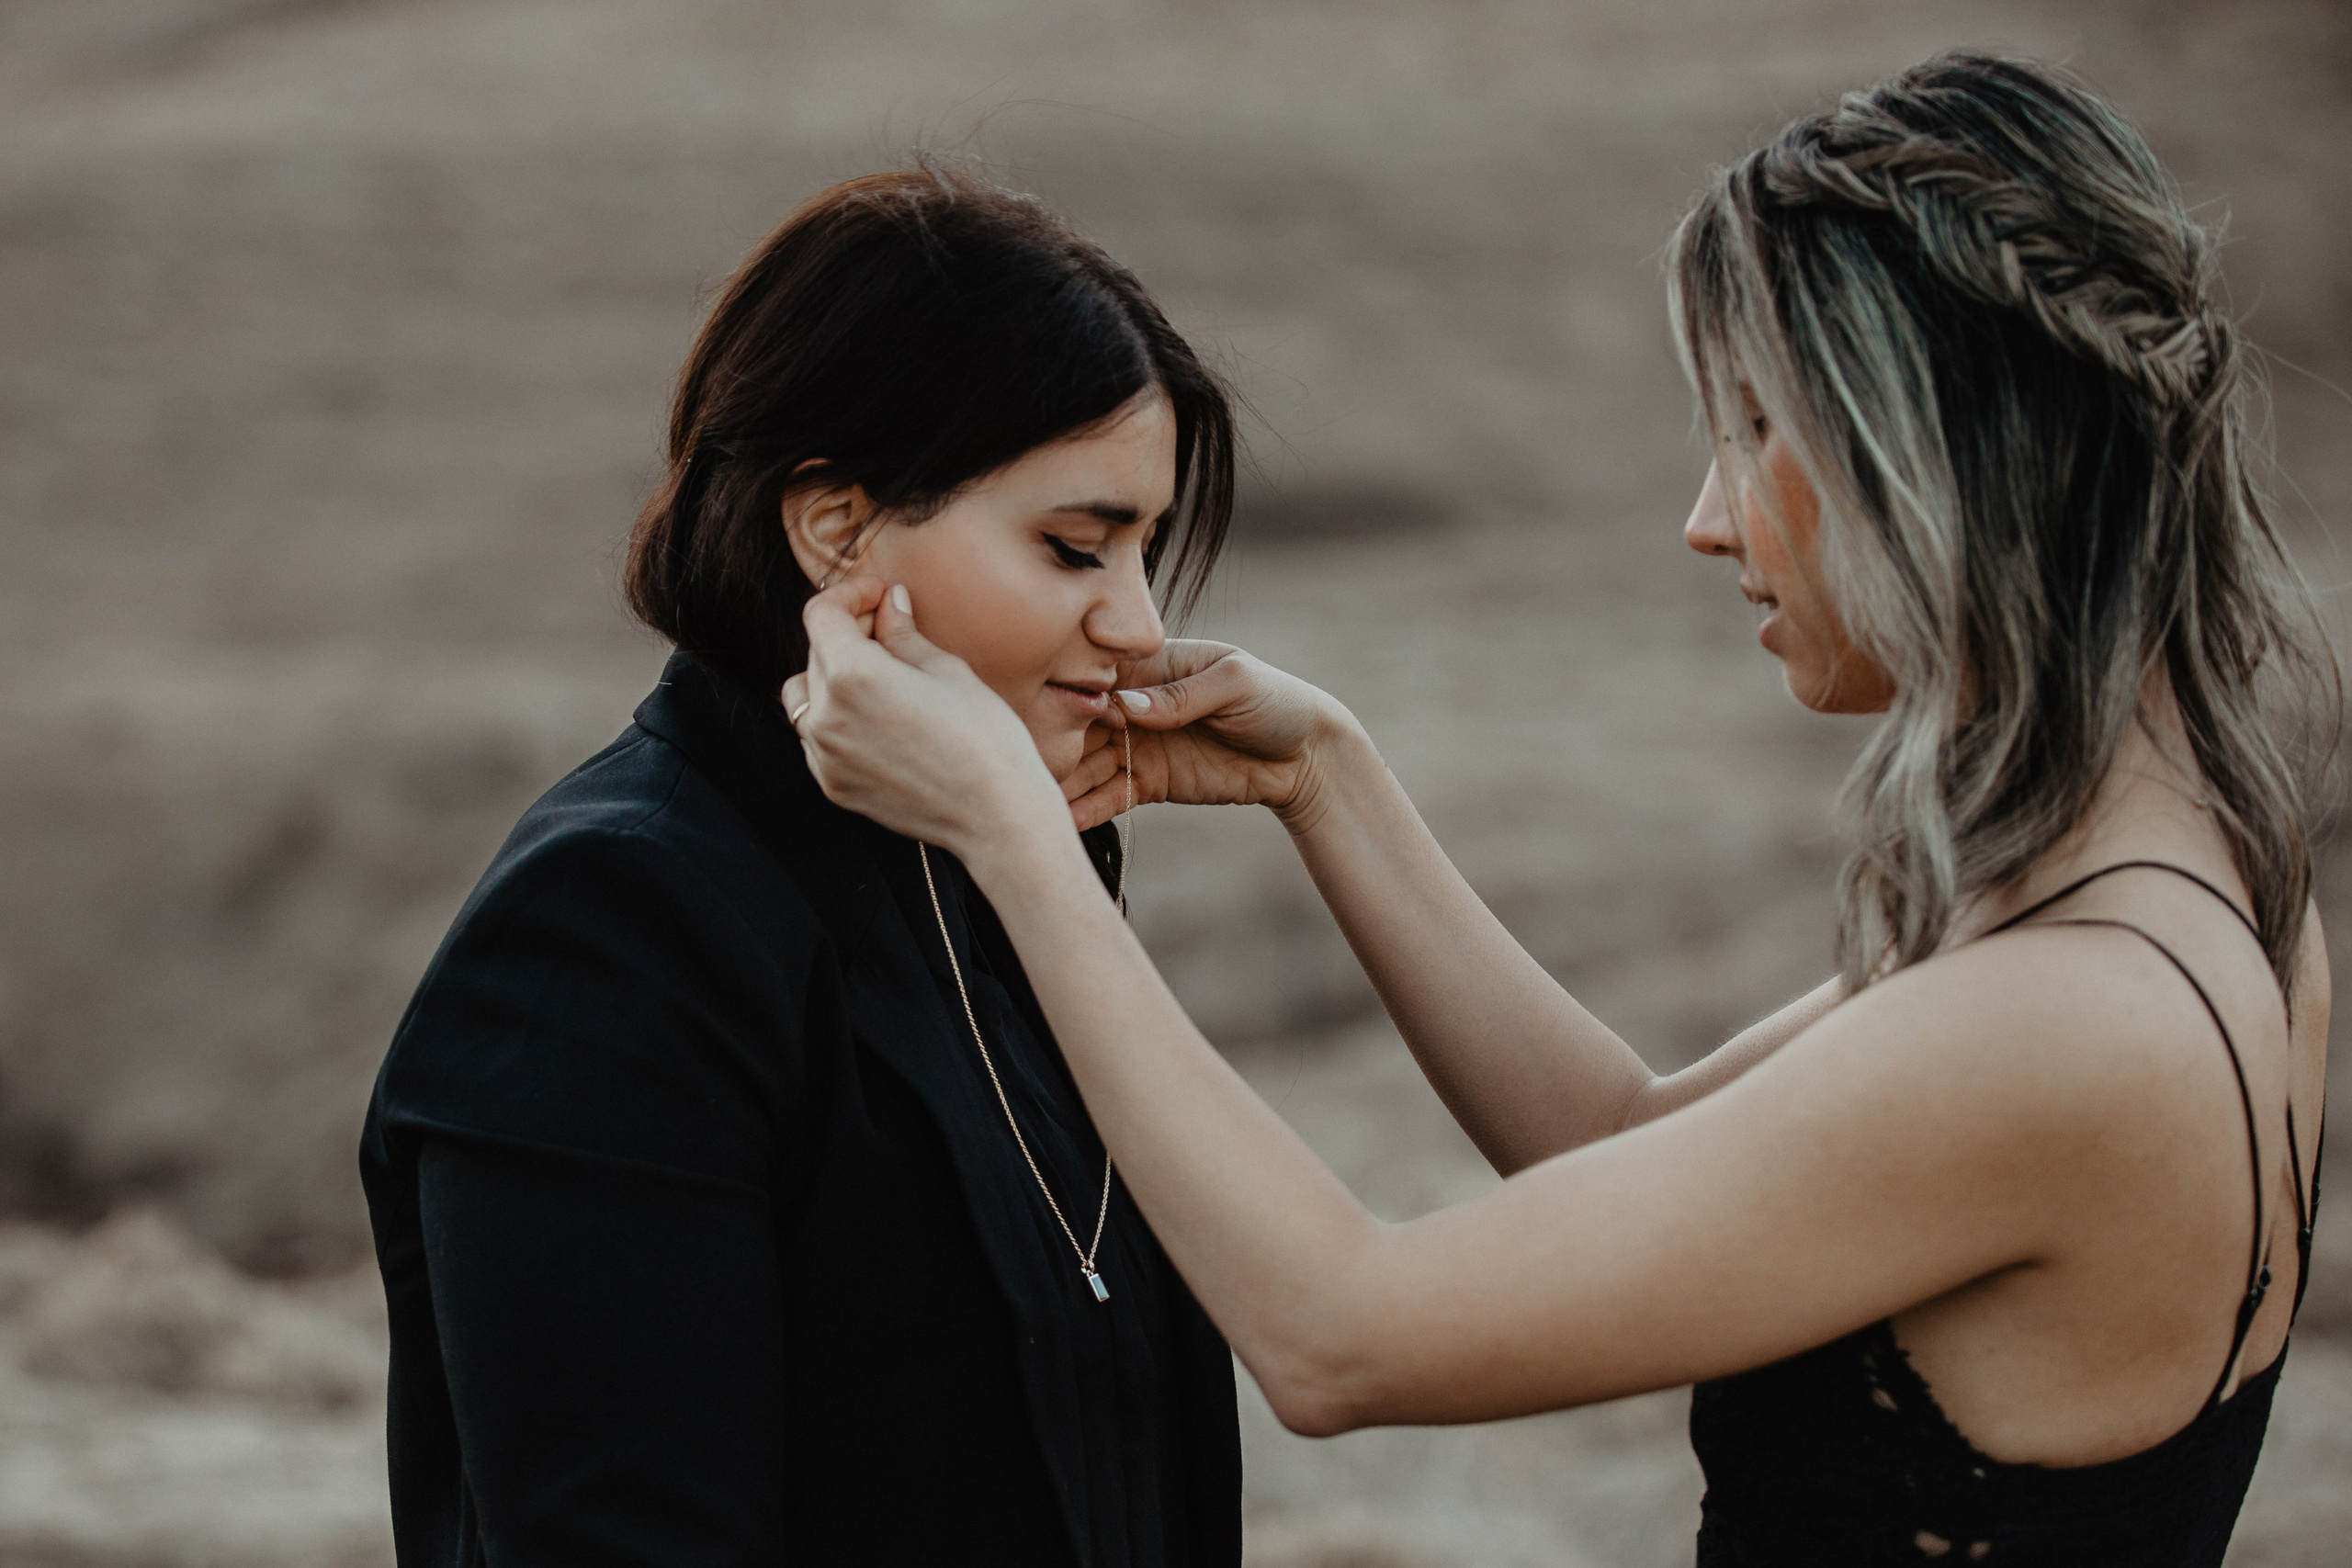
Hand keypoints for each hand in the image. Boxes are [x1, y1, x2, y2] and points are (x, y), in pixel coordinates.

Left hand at [785, 579, 1066, 864]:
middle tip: (893, 629)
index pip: (821, 614)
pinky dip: (835, 718)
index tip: (879, 595)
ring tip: (880, 677)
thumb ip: (904, 634)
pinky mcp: (833, 785)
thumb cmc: (986, 739)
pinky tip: (879, 719)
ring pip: (805, 697)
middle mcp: (825, 716)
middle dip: (849, 633)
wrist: (998, 818)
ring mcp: (824, 756)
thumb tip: (889, 603)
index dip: (850, 594)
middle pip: (815, 653)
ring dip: (831, 676)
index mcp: (852, 675)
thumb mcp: (948, 671)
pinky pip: (816, 738)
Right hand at [1060, 640, 1363, 833]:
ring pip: (1089, 762)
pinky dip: (1088, 808)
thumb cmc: (1276, 701)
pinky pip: (1112, 795)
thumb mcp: (1236, 683)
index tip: (1052, 714)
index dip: (1072, 693)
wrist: (1308, 757)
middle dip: (1052, 740)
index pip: (1099, 676)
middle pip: (1082, 721)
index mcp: (1153, 667)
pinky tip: (1061, 820)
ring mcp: (1141, 746)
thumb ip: (1183, 694)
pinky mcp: (1151, 783)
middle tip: (1019, 762)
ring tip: (1030, 799)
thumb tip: (1127, 706)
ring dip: (1061, 780)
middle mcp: (1137, 705)